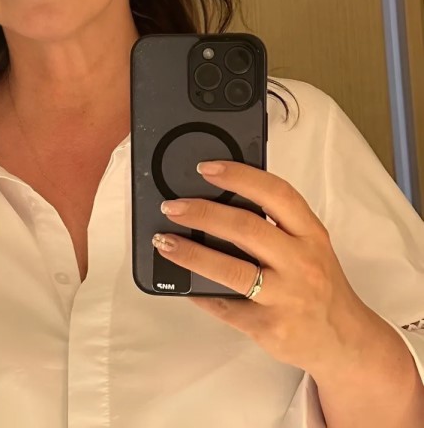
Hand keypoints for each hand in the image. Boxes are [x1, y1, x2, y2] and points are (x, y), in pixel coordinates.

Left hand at [153, 160, 374, 377]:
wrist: (345, 342)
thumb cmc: (320, 285)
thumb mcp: (311, 245)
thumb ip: (277, 223)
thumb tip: (221, 199)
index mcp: (310, 234)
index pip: (276, 193)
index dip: (239, 176)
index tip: (206, 168)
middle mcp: (301, 262)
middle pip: (245, 228)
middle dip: (202, 212)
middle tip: (173, 206)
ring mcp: (285, 297)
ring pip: (230, 270)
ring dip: (191, 252)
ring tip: (165, 241)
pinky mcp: (269, 328)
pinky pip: (224, 306)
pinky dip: (199, 292)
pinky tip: (182, 282)